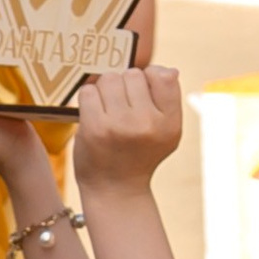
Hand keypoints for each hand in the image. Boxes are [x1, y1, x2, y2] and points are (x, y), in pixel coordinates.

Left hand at [70, 65, 183, 189]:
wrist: (115, 190)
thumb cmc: (139, 154)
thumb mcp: (166, 131)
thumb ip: (169, 99)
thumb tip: (168, 69)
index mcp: (170, 123)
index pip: (164, 75)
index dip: (149, 80)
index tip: (142, 97)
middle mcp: (148, 123)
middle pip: (132, 74)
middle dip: (125, 86)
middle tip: (122, 109)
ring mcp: (120, 125)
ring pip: (109, 79)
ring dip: (105, 91)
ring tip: (108, 112)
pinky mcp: (95, 128)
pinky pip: (88, 91)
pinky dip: (89, 100)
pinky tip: (94, 116)